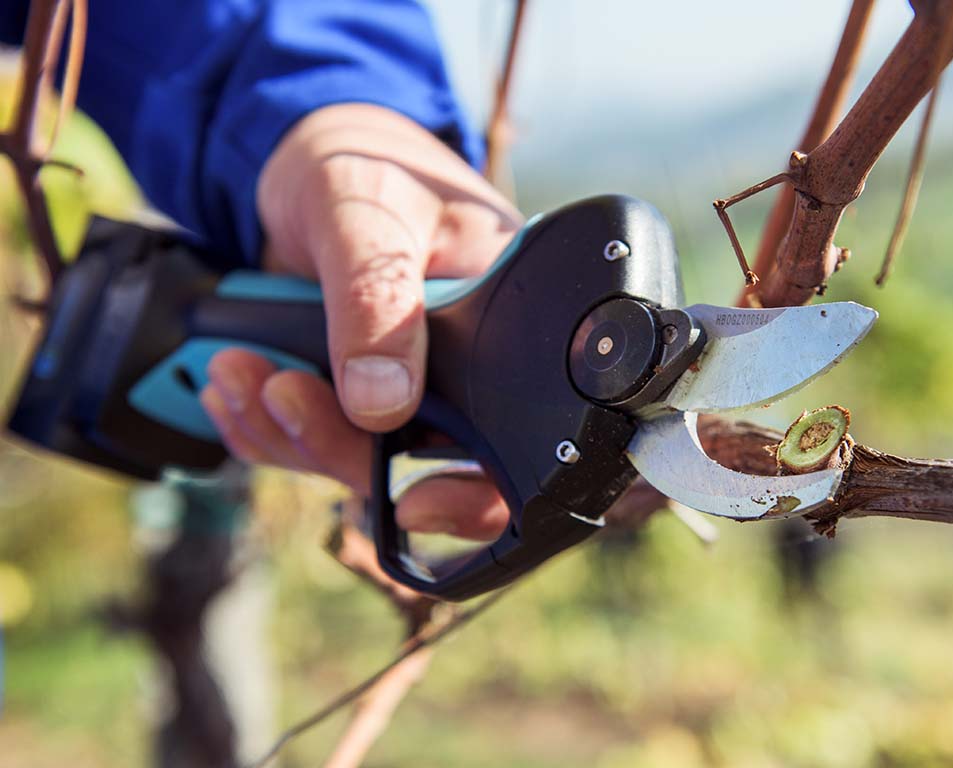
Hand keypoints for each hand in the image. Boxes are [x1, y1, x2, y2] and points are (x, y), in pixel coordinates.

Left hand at [199, 104, 519, 539]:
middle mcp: (462, 367)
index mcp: (503, 323)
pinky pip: (309, 438)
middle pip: (420, 463)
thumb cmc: (358, 161)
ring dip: (284, 431)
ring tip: (232, 371)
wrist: (300, 160)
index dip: (472, 495)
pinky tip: (231, 384)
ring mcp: (404, 383)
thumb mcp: (365, 210)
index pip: (513, 440)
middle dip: (338, 447)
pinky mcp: (350, 389)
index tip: (409, 502)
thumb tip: (382, 405)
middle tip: (278, 392)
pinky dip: (262, 424)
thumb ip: (375, 299)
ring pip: (354, 457)